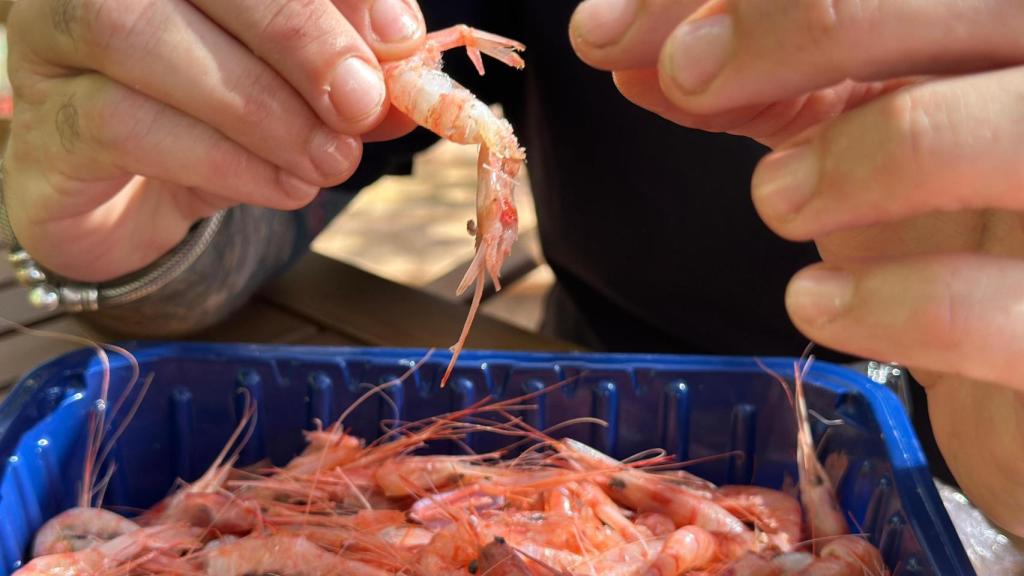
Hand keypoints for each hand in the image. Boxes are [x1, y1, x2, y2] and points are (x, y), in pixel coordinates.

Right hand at [4, 0, 424, 281]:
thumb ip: (349, 74)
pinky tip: (284, 185)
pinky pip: (119, 123)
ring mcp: (51, 37)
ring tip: (328, 159)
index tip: (399, 39)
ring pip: (135, 35)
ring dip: (255, 105)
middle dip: (295, 34)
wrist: (133, 202)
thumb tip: (410, 76)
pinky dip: (220, 159)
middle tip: (361, 102)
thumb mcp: (300, 93)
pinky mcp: (42, 121)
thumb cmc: (221, 121)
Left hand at [571, 0, 1023, 535]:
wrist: (1015, 340)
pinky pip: (1000, 305)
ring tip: (775, 199)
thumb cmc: (936, 218)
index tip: (615, 25)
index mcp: (993, 29)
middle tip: (684, 74)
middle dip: (800, 20)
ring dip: (860, 155)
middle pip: (970, 1)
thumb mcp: (848, 124)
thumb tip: (627, 49)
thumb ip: (762, 82)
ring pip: (1008, 133)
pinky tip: (814, 302)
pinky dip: (891, 303)